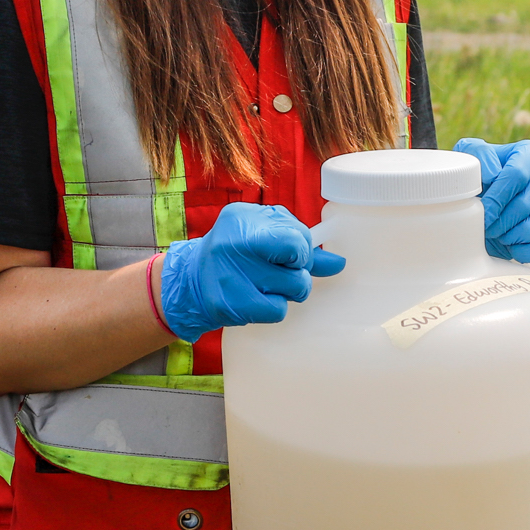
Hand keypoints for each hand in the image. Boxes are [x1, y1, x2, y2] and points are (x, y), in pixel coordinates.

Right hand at [156, 203, 346, 340]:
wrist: (190, 281)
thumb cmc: (235, 253)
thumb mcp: (261, 235)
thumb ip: (299, 244)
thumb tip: (339, 263)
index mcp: (241, 219)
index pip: (295, 236)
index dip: (303, 250)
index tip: (293, 256)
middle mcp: (233, 244)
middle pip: (299, 262)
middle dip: (300, 270)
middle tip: (283, 272)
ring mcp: (230, 275)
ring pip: (295, 288)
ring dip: (289, 290)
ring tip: (268, 285)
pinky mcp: (230, 305)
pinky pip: (279, 310)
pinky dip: (275, 308)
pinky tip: (257, 300)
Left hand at [453, 138, 529, 263]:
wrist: (494, 189)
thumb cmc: (482, 171)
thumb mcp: (473, 154)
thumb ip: (479, 155)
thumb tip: (494, 174)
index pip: (518, 174)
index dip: (499, 198)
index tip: (484, 214)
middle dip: (505, 221)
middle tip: (488, 229)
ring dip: (518, 235)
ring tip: (500, 236)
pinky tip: (514, 251)